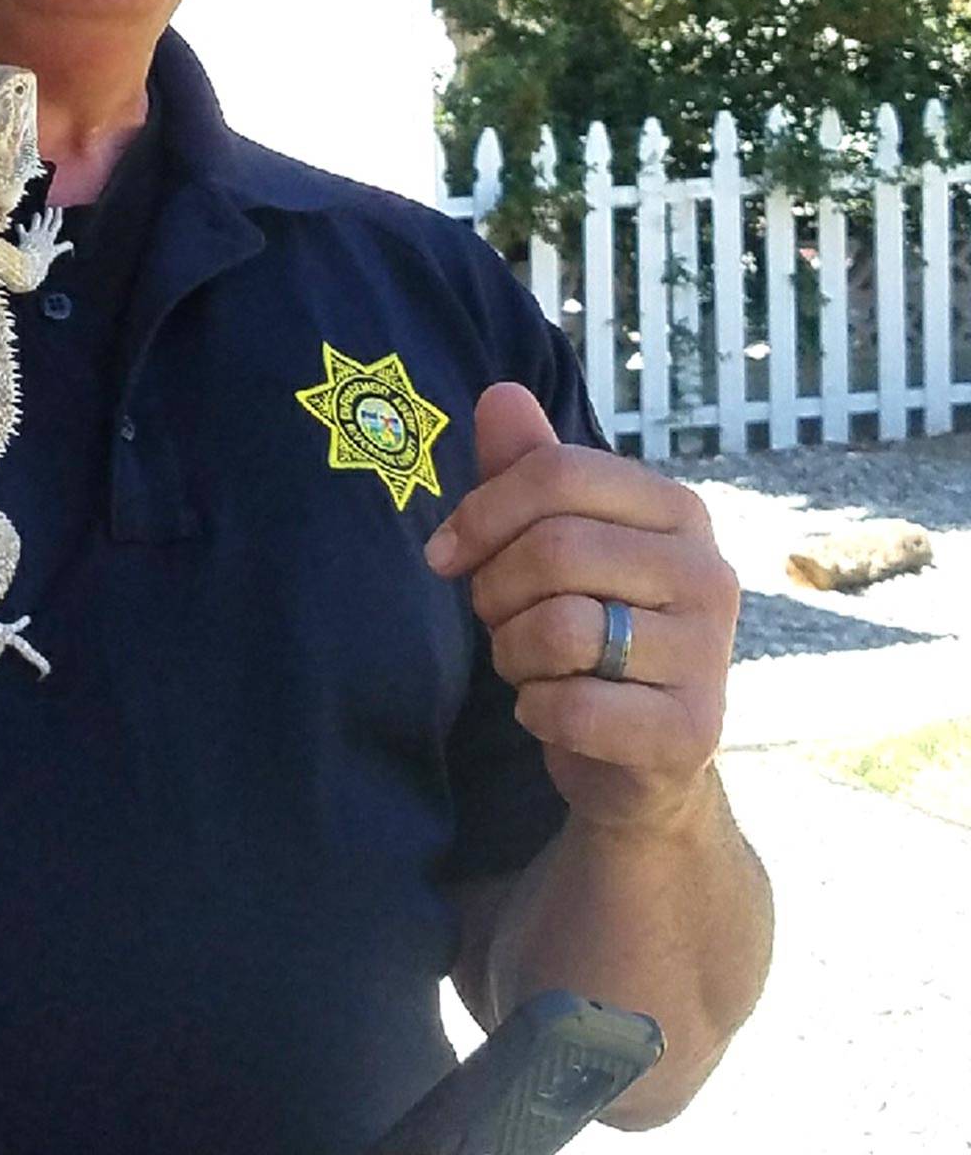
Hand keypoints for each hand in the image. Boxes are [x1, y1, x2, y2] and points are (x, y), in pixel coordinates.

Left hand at [425, 384, 738, 829]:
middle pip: (554, 548)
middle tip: (498, 622)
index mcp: (677, 510)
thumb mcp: (551, 544)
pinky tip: (552, 713)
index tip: (444, 556)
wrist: (638, 760)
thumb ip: (527, 471)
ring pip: (560, 629)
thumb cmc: (587, 632)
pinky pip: (574, 709)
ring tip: (532, 667)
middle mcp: (709, 571)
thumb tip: (498, 394)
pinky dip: (538, 713)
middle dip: (495, 592)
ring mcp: (709, 654)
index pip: (558, 473)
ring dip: (515, 656)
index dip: (480, 513)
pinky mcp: (692, 731)